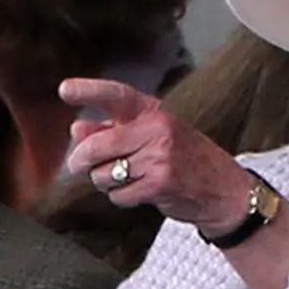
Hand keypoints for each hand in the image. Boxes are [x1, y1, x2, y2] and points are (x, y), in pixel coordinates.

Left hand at [59, 78, 255, 236]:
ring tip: (127, 179)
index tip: (64, 90)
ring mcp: (159, 156)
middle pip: (98, 145)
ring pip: (104, 174)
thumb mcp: (153, 137)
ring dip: (106, 182)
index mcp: (154, 112)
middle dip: (82, 160)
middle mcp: (157, 129)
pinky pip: (118, 194)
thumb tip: (76, 131)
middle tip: (77, 166)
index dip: (89, 91)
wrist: (224, 190)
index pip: (117, 96)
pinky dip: (121, 198)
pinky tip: (138, 193)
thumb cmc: (185, 161)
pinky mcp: (159, 183)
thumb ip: (114, 131)